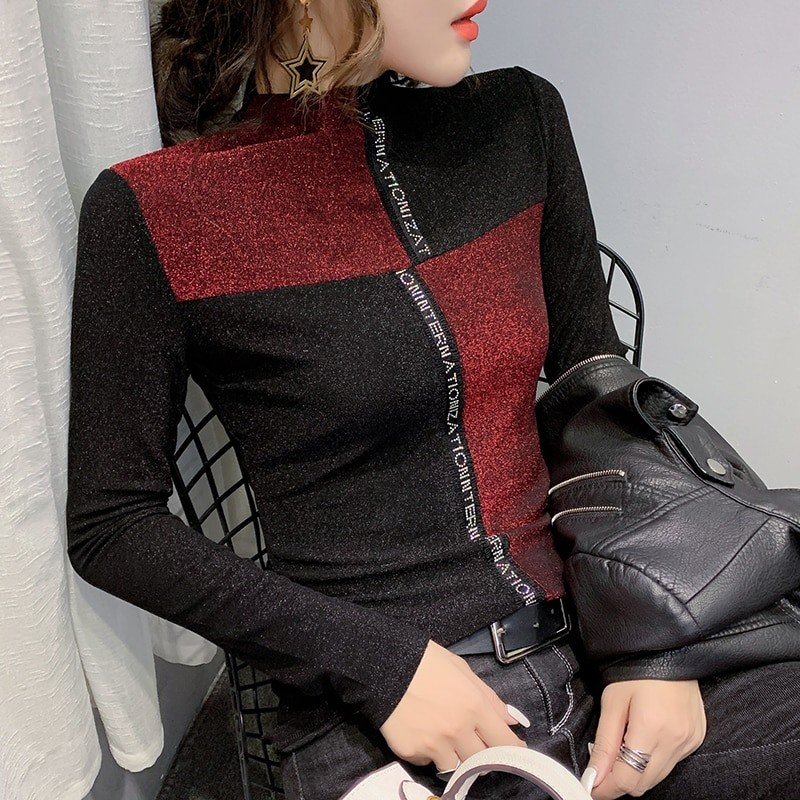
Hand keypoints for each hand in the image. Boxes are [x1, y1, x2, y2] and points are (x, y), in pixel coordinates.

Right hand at [379, 640, 525, 772]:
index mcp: (475, 706)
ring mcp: (435, 744)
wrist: (384, 663)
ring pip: (456, 767)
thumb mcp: (463, 670)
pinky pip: (428, 761)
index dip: (513, 751)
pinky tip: (421, 732)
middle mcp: (458, 730)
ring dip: (454, 756)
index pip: (505, 743)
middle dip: (482, 754)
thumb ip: (489, 698)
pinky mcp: (413, 752)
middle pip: (483, 762)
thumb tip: (511, 721)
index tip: (515, 753)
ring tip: (444, 736)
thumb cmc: (427, 661)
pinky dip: (429, 752)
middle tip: (474, 743)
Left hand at [586, 679, 705, 798]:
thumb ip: (604, 743)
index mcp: (652, 728)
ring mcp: (690, 741)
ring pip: (657, 776)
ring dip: (636, 772)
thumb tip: (594, 776)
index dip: (606, 787)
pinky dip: (653, 761)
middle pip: (643, 784)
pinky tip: (642, 741)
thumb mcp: (613, 702)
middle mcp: (676, 740)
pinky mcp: (696, 738)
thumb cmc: (636, 670)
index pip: (628, 779)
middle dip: (619, 781)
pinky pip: (672, 763)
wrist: (668, 650)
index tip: (590, 785)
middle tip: (602, 767)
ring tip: (621, 748)